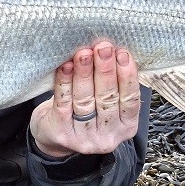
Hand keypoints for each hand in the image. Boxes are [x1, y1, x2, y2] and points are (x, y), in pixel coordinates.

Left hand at [30, 43, 141, 158]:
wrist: (54, 137)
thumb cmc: (83, 111)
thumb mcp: (105, 102)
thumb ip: (112, 82)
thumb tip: (112, 50)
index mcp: (126, 126)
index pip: (130, 100)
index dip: (127, 76)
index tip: (123, 53)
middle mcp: (108, 135)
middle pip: (108, 98)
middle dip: (106, 70)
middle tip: (103, 48)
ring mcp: (84, 137)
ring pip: (85, 100)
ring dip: (84, 73)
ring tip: (83, 53)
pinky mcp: (62, 133)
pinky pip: (64, 103)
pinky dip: (64, 83)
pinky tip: (65, 67)